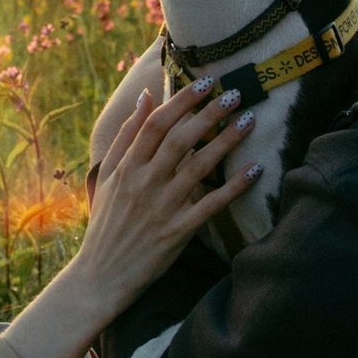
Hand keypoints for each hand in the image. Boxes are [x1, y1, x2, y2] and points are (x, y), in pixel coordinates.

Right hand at [5, 80, 257, 357]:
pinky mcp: (179, 232)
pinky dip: (234, 186)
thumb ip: (126, 136)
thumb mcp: (107, 177)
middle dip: (209, 113)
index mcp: (126, 167)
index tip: (205, 81)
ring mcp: (163, 207)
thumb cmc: (107, 223)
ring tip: (249, 120)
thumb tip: (146, 97)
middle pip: (180, 139)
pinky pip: (212, 204)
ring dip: (227, 141)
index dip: (182, 99)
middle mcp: (144, 183)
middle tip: (235, 93)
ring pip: (200, 167)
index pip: (156, 124)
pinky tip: (256, 170)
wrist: (101, 276)